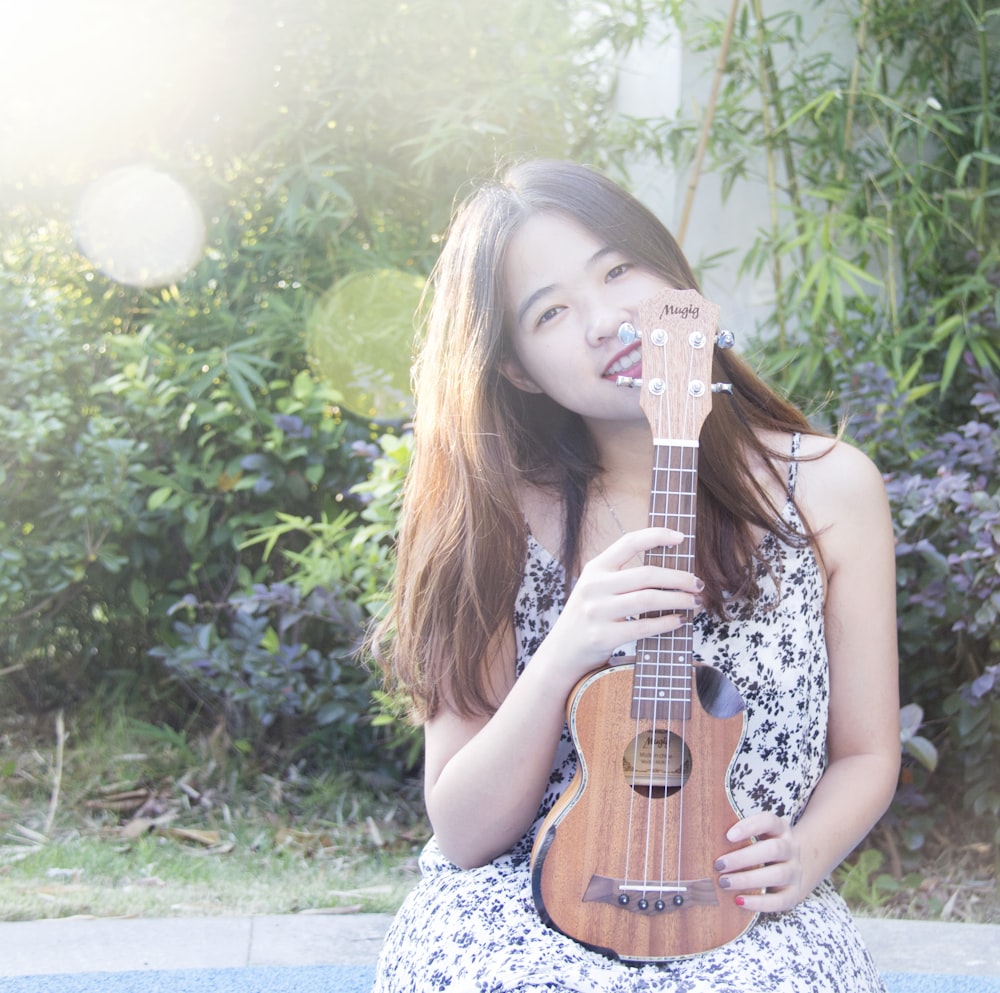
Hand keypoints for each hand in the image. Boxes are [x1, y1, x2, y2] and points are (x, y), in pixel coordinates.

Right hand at [546, 527, 703, 681]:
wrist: (563, 650)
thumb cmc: (589, 615)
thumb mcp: (597, 587)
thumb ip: (623, 575)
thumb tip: (672, 570)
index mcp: (595, 568)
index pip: (629, 542)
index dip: (657, 536)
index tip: (681, 537)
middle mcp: (594, 586)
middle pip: (647, 574)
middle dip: (679, 578)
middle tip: (698, 584)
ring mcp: (597, 611)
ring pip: (649, 599)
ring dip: (679, 600)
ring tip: (695, 602)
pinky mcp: (603, 636)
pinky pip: (644, 626)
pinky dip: (667, 623)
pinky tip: (679, 621)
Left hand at [715, 812, 805, 913]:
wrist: (787, 868)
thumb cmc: (759, 848)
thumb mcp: (753, 836)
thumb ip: (736, 835)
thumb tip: (706, 837)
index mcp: (780, 828)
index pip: (768, 821)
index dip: (749, 827)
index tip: (728, 835)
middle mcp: (791, 848)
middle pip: (773, 849)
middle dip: (743, 858)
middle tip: (718, 865)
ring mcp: (795, 871)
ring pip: (778, 874)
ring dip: (748, 879)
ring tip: (724, 882)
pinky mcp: (794, 893)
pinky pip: (779, 900)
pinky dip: (759, 902)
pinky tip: (739, 901)